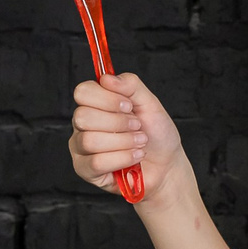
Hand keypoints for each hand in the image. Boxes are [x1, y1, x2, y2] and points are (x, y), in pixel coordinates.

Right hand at [69, 71, 184, 201]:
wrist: (166, 164)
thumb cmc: (156, 134)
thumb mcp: (150, 104)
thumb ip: (131, 85)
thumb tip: (107, 78)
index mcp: (94, 104)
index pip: (82, 92)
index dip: (107, 99)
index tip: (129, 106)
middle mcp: (83, 124)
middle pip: (83, 116)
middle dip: (118, 123)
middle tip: (137, 127)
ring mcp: (81, 148)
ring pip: (90, 141)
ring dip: (124, 142)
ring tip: (139, 143)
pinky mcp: (85, 170)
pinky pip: (96, 162)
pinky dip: (122, 158)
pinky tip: (135, 157)